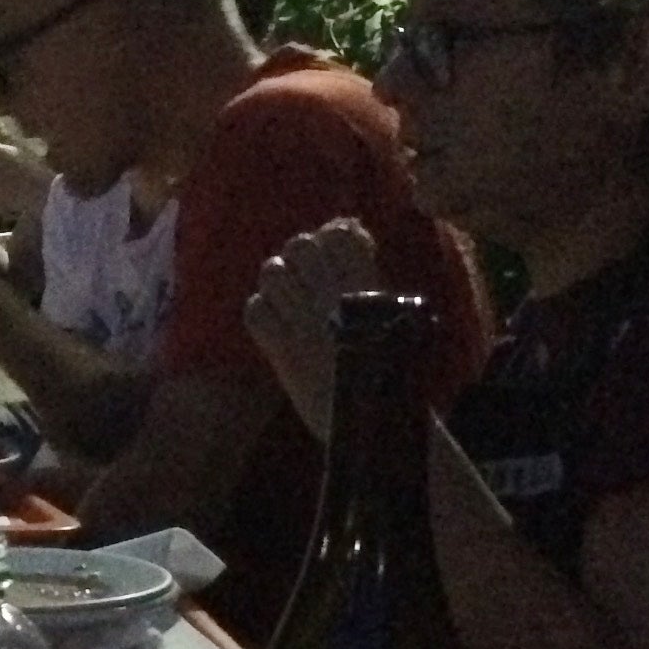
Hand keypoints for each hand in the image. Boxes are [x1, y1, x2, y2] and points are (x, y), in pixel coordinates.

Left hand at [243, 218, 381, 439]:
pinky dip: (261, 312)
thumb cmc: (391, 370)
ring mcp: (304, 320)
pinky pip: (254, 310)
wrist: (374, 423)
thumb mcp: (393, 312)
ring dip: (278, 280)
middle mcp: (334, 296)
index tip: (335, 252)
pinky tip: (275, 324)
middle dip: (301, 256)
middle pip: (299, 245)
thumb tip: (345, 225)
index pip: (339, 233)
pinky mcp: (280, 348)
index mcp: (369, 286)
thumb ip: (366, 271)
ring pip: (271, 271)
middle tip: (307, 277)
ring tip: (290, 299)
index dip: (332, 236)